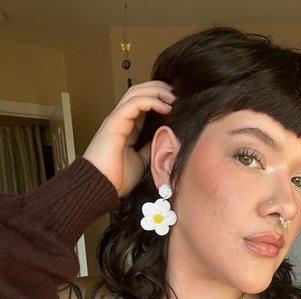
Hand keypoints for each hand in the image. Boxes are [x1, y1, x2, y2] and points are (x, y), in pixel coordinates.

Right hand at [83, 81, 174, 196]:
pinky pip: (134, 103)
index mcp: (126, 128)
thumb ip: (149, 148)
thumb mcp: (142, 161)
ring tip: (172, 96)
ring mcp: (117, 119)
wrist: (102, 186)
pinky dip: (151, 101)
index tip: (175, 102)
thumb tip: (162, 139)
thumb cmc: (117, 177)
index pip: (142, 104)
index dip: (158, 98)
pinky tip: (165, 107)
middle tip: (176, 92)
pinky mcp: (115, 122)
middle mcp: (120, 120)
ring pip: (136, 93)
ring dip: (156, 91)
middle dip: (158, 88)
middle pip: (138, 92)